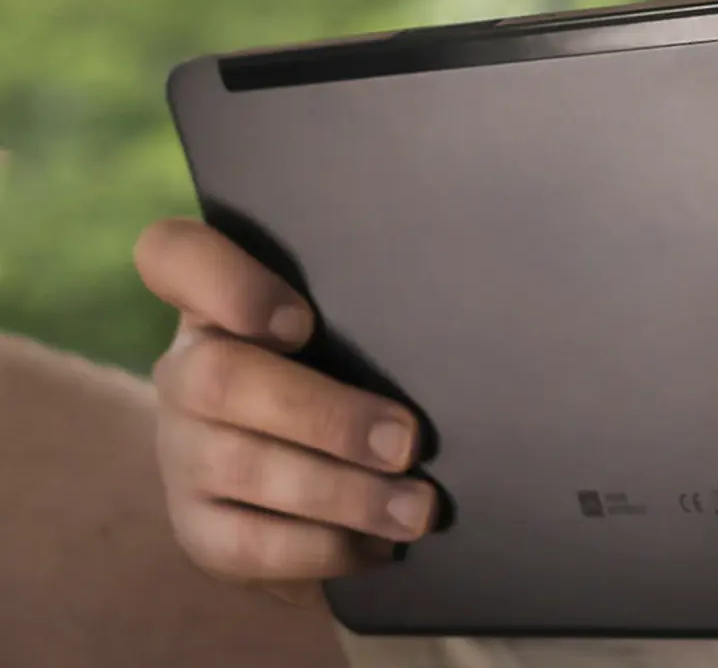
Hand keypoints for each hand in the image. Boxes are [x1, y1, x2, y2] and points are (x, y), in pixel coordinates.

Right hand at [134, 218, 435, 592]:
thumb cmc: (344, 378)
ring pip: (242, 467)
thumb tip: (455, 336)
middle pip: (221, 380)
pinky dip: (324, 548)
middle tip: (408, 442)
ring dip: (343, 493)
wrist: (300, 478)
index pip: (174, 257)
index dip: (226, 284)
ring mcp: (182, 453)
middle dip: (327, 416)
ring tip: (416, 507)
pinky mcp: (198, 528)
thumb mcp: (350, 335)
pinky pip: (248, 546)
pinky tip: (379, 545)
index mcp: (216, 306)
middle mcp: (184, 373)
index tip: (300, 319)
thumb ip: (369, 320)